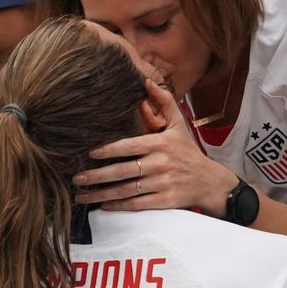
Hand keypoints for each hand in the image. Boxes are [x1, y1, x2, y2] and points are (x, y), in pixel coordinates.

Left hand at [73, 79, 237, 215]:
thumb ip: (164, 102)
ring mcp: (162, 184)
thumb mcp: (179, 124)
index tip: (90, 154)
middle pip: (122, 171)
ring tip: (82, 195)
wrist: (210, 181)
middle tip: (77, 178)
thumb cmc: (188, 152)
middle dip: (96, 176)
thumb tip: (147, 81)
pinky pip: (136, 204)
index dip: (108, 150)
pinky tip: (103, 206)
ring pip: (125, 190)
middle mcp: (160, 164)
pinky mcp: (165, 201)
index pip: (128, 146)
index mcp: (160, 144)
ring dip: (101, 194)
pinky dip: (118, 206)